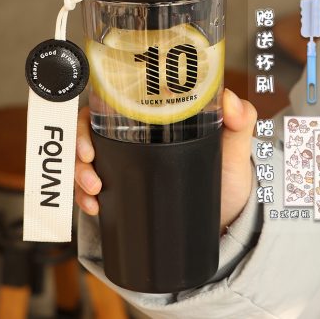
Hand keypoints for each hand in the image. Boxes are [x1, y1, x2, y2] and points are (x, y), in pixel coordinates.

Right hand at [74, 88, 256, 233]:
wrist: (224, 220)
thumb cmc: (227, 177)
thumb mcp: (233, 148)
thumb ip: (240, 120)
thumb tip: (230, 99)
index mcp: (154, 121)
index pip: (114, 104)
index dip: (93, 112)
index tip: (90, 130)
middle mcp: (134, 139)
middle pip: (91, 131)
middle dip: (79, 145)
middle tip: (88, 162)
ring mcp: (127, 164)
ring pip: (86, 159)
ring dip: (79, 172)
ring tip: (93, 190)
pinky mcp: (124, 189)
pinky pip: (94, 188)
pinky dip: (85, 196)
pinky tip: (94, 206)